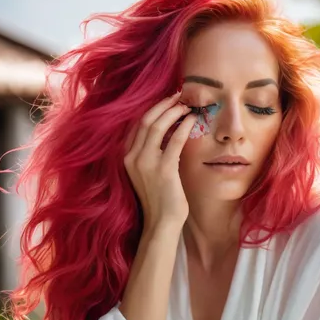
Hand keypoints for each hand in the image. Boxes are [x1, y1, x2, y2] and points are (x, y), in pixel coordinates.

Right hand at [124, 90, 196, 231]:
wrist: (161, 223)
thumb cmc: (158, 199)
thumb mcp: (148, 173)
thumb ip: (151, 154)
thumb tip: (166, 133)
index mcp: (126, 157)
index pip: (136, 125)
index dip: (152, 109)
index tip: (167, 100)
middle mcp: (132, 157)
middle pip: (145, 120)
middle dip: (163, 104)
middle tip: (179, 95)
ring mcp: (146, 163)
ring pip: (156, 126)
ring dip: (173, 111)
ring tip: (187, 104)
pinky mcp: (163, 169)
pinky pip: (174, 140)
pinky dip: (183, 126)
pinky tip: (192, 120)